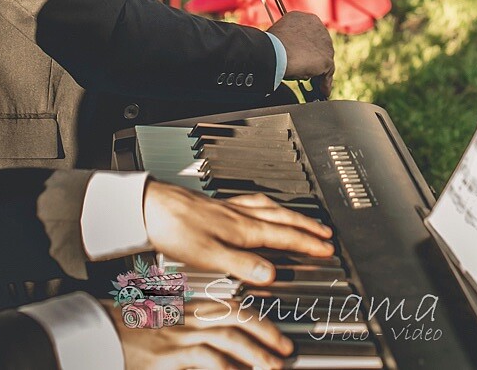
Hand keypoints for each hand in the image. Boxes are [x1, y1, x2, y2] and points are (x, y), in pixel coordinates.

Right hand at [117, 304, 290, 369]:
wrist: (95, 334)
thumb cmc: (126, 332)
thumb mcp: (161, 327)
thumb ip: (188, 330)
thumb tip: (217, 348)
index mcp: (186, 308)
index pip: (229, 305)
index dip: (257, 316)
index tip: (274, 329)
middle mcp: (185, 317)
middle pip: (236, 315)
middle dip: (266, 330)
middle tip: (285, 347)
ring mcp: (177, 335)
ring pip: (227, 336)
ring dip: (255, 352)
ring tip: (272, 366)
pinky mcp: (168, 355)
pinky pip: (206, 359)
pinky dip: (226, 368)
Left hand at [143, 182, 334, 284]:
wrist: (149, 207)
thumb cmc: (174, 229)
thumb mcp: (209, 255)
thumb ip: (242, 265)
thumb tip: (272, 273)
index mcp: (242, 229)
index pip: (284, 236)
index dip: (308, 243)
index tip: (327, 249)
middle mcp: (239, 216)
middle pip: (282, 218)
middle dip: (307, 227)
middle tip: (326, 234)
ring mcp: (228, 209)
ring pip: (269, 208)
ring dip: (291, 215)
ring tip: (303, 220)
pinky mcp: (217, 207)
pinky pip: (253, 204)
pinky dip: (267, 207)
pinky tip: (260, 209)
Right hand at [267, 11, 334, 90]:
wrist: (274, 52)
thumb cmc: (271, 44)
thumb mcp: (280, 35)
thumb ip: (289, 40)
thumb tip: (288, 51)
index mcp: (306, 19)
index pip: (312, 34)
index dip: (308, 46)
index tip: (304, 55)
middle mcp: (319, 27)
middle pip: (321, 46)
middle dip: (315, 58)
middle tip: (308, 70)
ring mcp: (324, 43)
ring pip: (324, 60)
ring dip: (320, 72)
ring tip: (314, 84)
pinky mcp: (326, 59)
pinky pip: (327, 73)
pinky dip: (324, 83)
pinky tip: (321, 90)